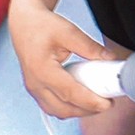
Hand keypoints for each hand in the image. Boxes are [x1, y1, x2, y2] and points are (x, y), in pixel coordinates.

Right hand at [8, 1, 116, 117]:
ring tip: (97, 102)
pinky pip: (53, 107)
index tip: (107, 103)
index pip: (70, 93)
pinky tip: (82, 100)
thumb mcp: (69, 31)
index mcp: (42, 70)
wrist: (24, 23)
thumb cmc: (41, 25)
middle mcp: (35, 84)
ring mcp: (34, 89)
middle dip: (88, 110)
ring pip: (58, 112)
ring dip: (78, 111)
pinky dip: (69, 108)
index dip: (90, 101)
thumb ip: (90, 47)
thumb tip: (110, 59)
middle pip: (64, 109)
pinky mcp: (36, 89)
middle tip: (107, 103)